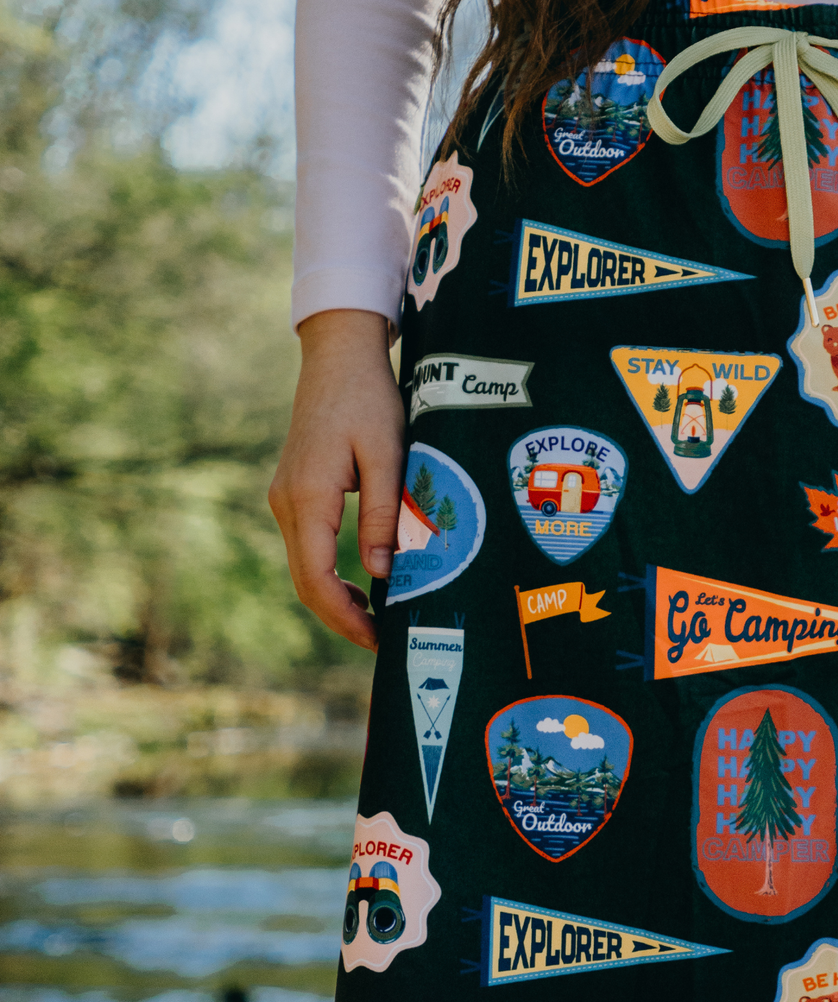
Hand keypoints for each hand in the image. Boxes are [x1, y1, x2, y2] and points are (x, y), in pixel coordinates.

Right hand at [269, 310, 403, 651]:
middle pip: (306, 583)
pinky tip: (363, 589)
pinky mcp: (295, 494)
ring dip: (337, 600)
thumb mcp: (388, 455)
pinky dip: (332, 576)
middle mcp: (287, 504)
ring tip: (378, 623)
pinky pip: (310, 549)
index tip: (377, 640)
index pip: (317, 579)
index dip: (345, 618)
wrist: (338, 357)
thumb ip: (384, 514)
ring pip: (305, 569)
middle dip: (342, 619)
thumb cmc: (369, 399)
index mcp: (308, 498)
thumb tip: (383, 572)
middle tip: (382, 643)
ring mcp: (286, 499)